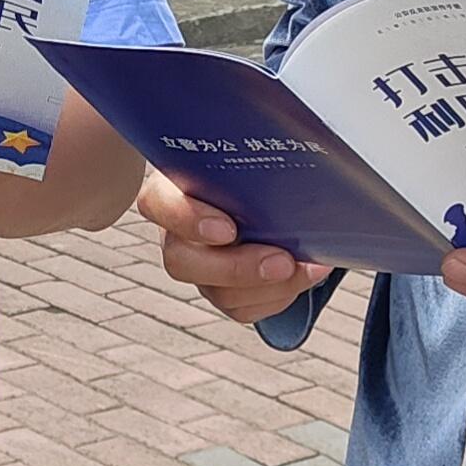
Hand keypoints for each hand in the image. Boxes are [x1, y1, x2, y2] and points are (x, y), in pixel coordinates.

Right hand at [137, 173, 328, 326]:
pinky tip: (305, 275)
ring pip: (216, 292)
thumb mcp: (248, 156)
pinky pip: (242, 309)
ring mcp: (198, 265)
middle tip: (282, 261)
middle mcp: (178, 231)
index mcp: (174, 188)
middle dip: (237, 268)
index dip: (187, 220)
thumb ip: (252, 158)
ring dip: (268, 286)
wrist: (276, 193)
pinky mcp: (221, 291)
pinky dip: (277, 297)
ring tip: (309, 267)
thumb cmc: (255, 166)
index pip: (157, 203)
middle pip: (182, 262)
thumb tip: (287, 157)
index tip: (228, 230)